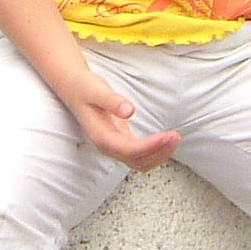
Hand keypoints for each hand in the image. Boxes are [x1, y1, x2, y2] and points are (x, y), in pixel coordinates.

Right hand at [62, 68, 179, 171]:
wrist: (74, 87)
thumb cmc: (85, 88)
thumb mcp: (96, 90)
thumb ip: (112, 101)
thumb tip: (130, 111)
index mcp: (102, 137)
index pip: (130, 150)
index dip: (151, 146)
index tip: (168, 135)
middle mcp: (108, 146)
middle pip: (138, 161)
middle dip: (159, 152)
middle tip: (176, 136)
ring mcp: (114, 145)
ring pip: (140, 162)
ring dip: (159, 154)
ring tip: (175, 138)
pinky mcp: (120, 140)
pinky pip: (140, 155)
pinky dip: (155, 151)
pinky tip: (165, 140)